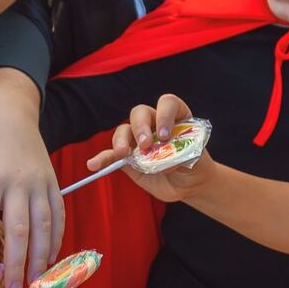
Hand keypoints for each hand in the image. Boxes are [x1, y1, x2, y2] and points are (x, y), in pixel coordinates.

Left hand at [0, 70, 62, 287]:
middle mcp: (19, 182)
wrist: (10, 107)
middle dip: (16, 263)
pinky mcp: (53, 180)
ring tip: (35, 281)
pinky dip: (57, 238)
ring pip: (44, 226)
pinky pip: (58, 213)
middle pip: (19, 230)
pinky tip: (50, 257)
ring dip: (40, 257)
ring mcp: (40, 182)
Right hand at [87, 94, 215, 202]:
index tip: (166, 135)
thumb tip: (162, 158)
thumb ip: (180, 155)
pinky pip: (111, 155)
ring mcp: (138, 140)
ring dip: (120, 140)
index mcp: (175, 116)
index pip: (167, 103)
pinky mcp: (128, 157)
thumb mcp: (194, 159)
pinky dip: (102, 158)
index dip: (164, 115)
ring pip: (124, 130)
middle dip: (140, 127)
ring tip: (124, 154)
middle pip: (140, 113)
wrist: (190, 183)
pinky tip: (94, 164)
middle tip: (145, 145)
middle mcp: (154, 123)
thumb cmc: (194, 165)